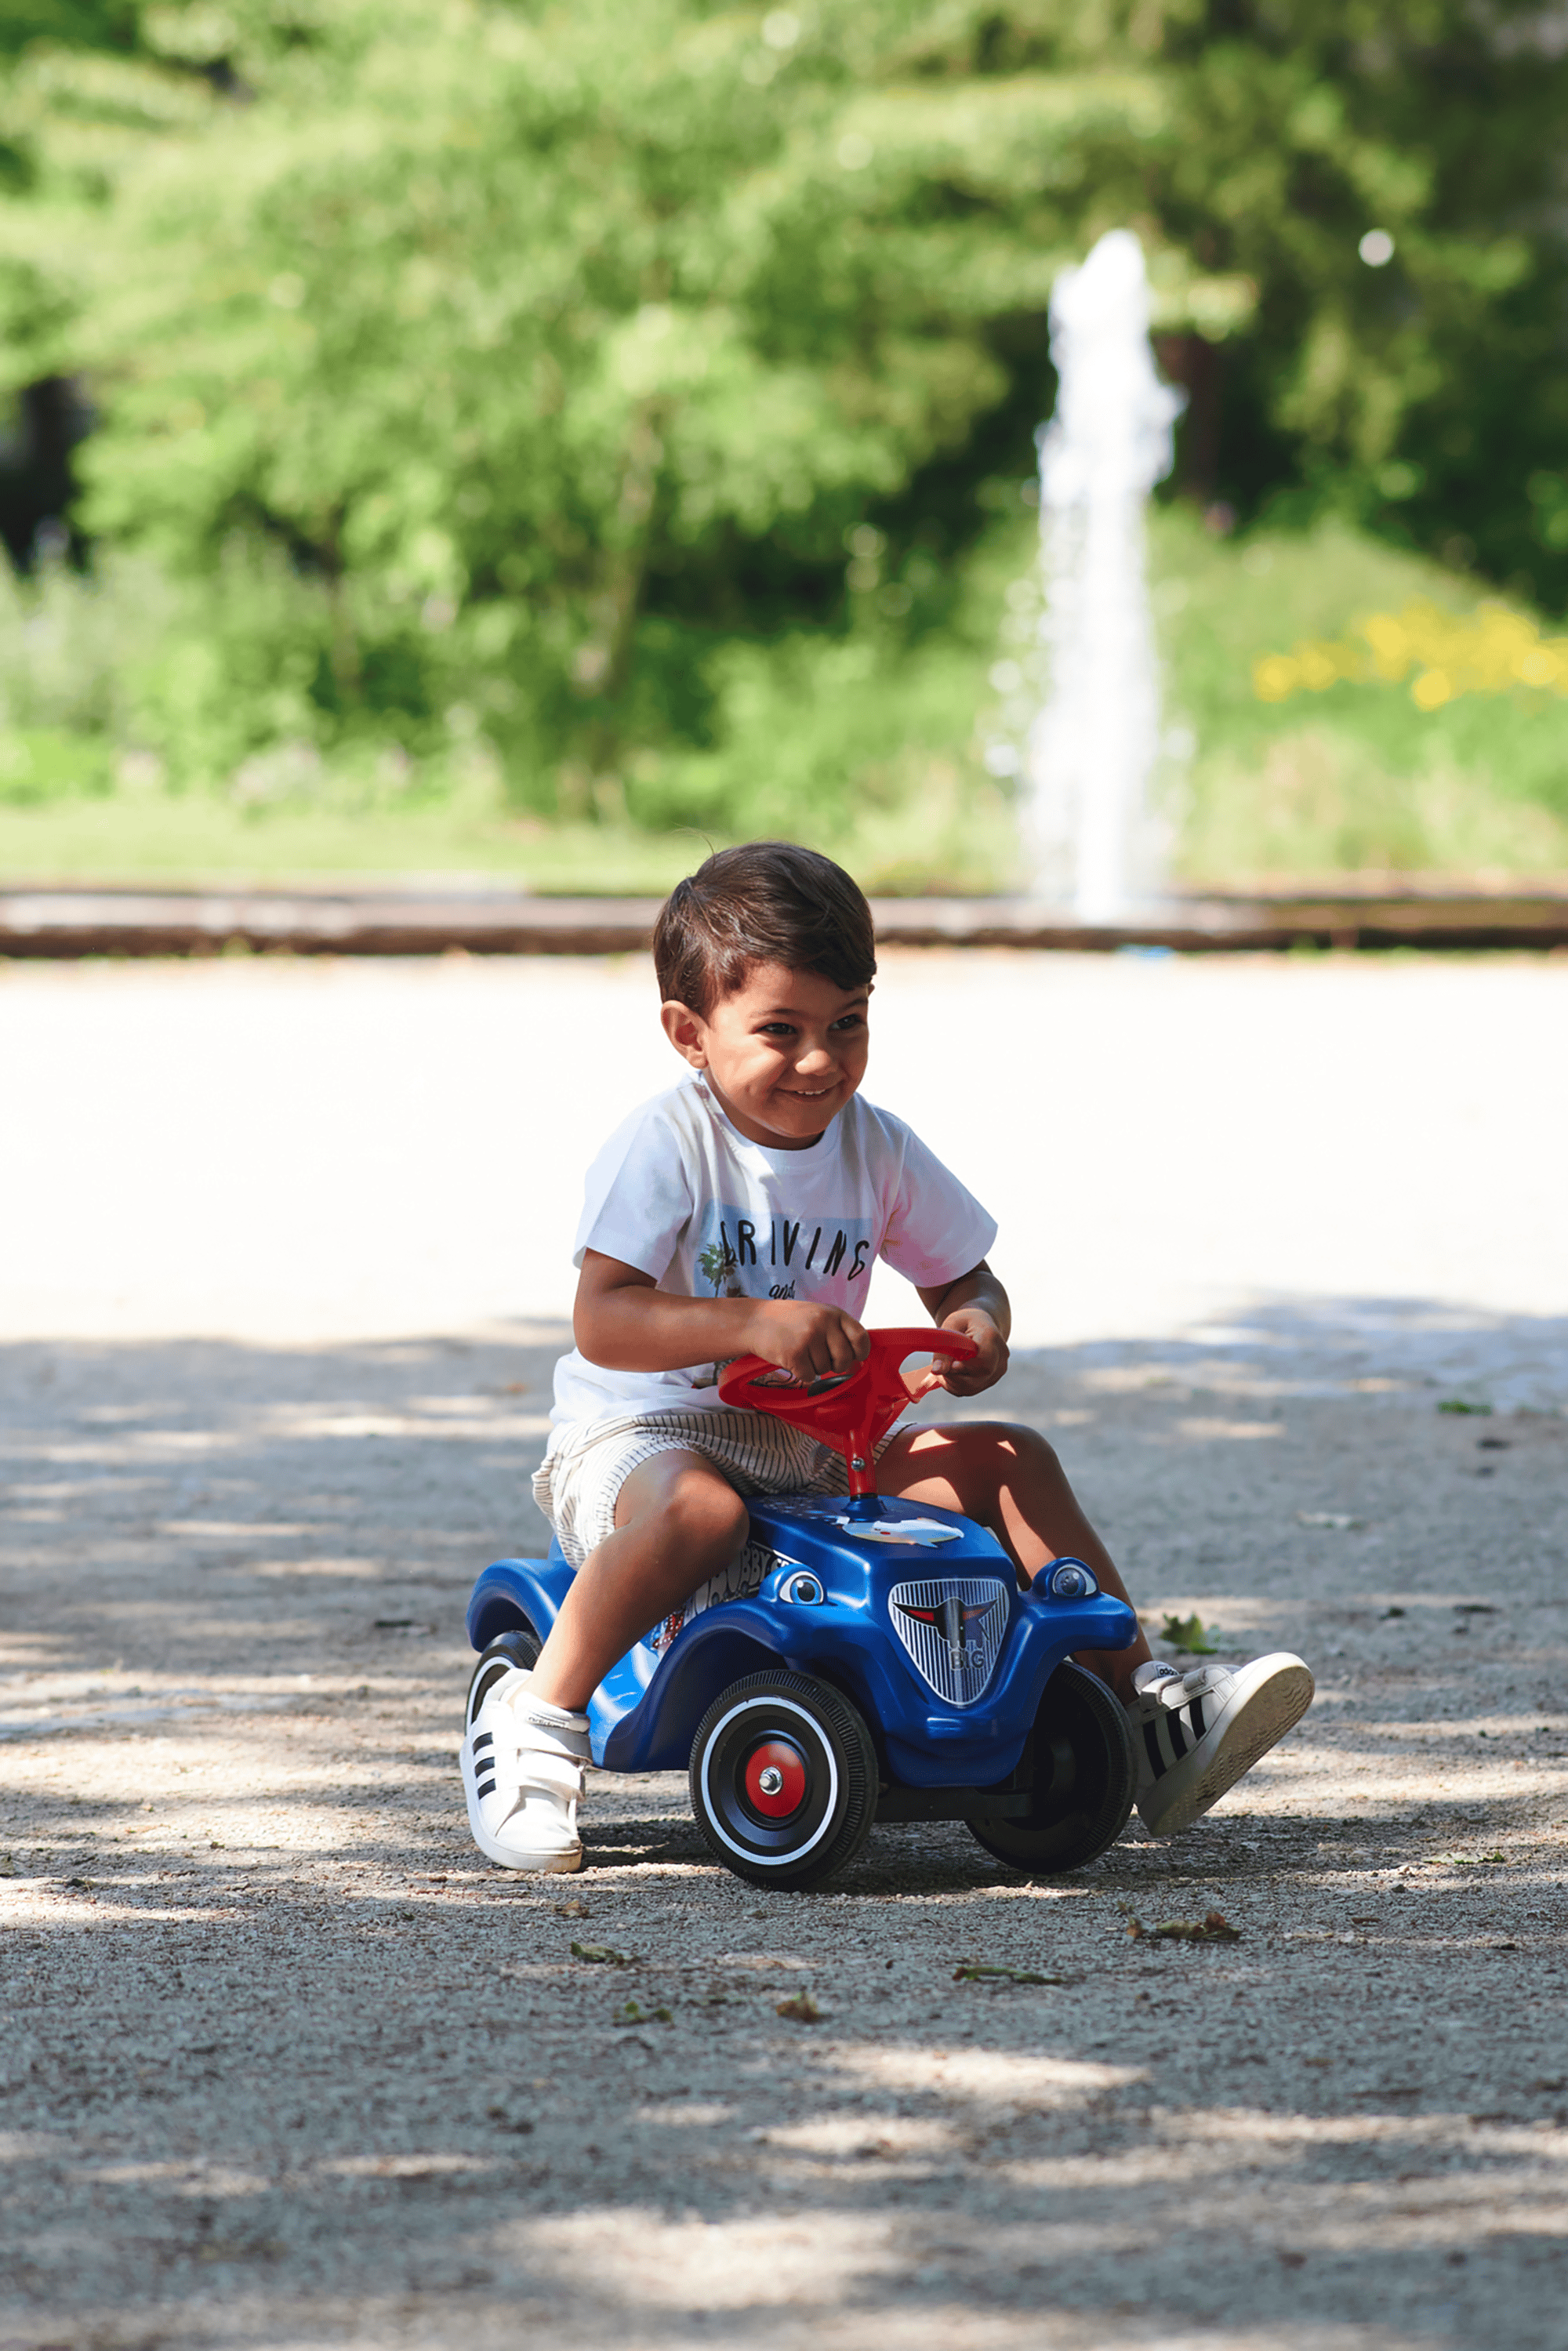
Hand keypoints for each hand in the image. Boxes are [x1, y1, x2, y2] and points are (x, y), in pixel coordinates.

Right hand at [743, 1301, 869, 1385]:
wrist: (756, 1320)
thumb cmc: (789, 1320)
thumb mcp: (818, 1316)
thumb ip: (838, 1332)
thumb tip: (857, 1360)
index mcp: (833, 1313)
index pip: (860, 1337)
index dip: (860, 1352)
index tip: (854, 1356)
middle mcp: (823, 1323)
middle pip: (844, 1358)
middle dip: (835, 1365)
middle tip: (820, 1358)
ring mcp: (808, 1338)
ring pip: (824, 1370)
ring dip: (814, 1367)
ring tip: (800, 1351)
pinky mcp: (794, 1354)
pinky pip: (808, 1376)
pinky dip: (801, 1373)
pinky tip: (792, 1358)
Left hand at [932, 1308, 1007, 1396]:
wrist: (980, 1324)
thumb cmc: (964, 1322)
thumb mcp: (951, 1325)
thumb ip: (944, 1346)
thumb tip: (937, 1370)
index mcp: (991, 1337)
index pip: (984, 1359)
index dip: (966, 1366)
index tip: (951, 1364)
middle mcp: (1000, 1356)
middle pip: (978, 1376)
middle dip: (953, 1374)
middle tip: (939, 1365)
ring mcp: (998, 1371)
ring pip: (972, 1387)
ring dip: (951, 1381)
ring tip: (943, 1366)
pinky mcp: (991, 1380)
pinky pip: (970, 1390)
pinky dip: (955, 1385)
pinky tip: (949, 1372)